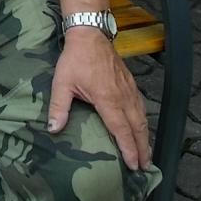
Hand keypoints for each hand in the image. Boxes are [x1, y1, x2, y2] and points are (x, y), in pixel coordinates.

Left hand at [47, 28, 150, 170]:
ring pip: (141, 117)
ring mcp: (129, 88)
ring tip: (146, 153)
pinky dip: (143, 120)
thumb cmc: (76, 58)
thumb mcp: (63, 82)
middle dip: (142, 148)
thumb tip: (53, 129)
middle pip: (137, 127)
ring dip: (145, 136)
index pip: (121, 130)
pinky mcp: (130, 82)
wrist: (89, 33)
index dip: (128, 149)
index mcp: (107, 99)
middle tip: (145, 167)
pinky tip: (141, 126)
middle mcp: (123, 96)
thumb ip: (59, 106)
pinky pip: (141, 106)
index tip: (134, 166)